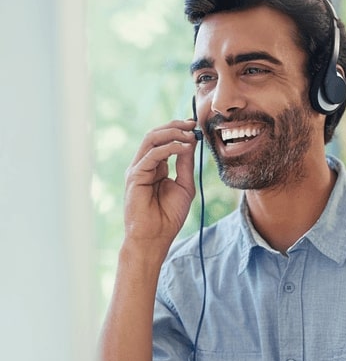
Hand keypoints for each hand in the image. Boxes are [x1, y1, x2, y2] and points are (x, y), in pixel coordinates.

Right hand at [123, 119, 199, 250]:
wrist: (156, 236)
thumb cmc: (169, 216)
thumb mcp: (184, 185)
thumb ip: (185, 164)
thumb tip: (191, 142)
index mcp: (155, 166)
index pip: (164, 140)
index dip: (179, 130)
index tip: (195, 126)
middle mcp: (144, 165)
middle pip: (156, 135)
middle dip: (175, 126)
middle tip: (192, 124)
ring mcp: (138, 169)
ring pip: (151, 139)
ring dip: (172, 133)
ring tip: (189, 134)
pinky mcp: (135, 176)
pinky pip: (151, 155)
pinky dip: (168, 148)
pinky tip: (183, 147)